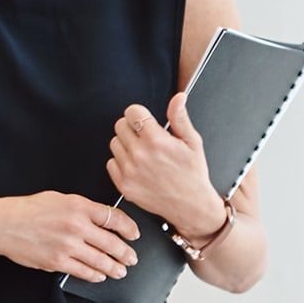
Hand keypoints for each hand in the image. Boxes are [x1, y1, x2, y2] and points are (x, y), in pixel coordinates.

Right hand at [0, 192, 140, 283]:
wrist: (1, 224)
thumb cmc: (26, 210)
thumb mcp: (58, 199)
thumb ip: (81, 208)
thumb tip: (102, 220)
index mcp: (78, 206)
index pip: (114, 217)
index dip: (129, 228)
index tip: (134, 234)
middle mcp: (76, 225)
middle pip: (112, 242)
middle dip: (126, 253)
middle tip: (132, 258)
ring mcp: (67, 245)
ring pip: (100, 260)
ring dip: (114, 268)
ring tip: (121, 270)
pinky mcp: (57, 261)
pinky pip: (83, 271)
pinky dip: (95, 275)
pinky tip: (100, 275)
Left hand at [107, 93, 225, 239]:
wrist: (190, 205)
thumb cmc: (193, 173)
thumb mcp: (192, 142)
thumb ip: (180, 118)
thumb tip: (179, 97)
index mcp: (156, 140)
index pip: (132, 112)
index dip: (139, 114)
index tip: (144, 121)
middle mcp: (140, 155)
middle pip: (120, 125)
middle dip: (131, 128)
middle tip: (145, 138)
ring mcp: (129, 171)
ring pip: (114, 143)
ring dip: (125, 145)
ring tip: (143, 153)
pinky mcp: (123, 185)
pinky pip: (111, 163)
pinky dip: (120, 163)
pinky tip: (137, 167)